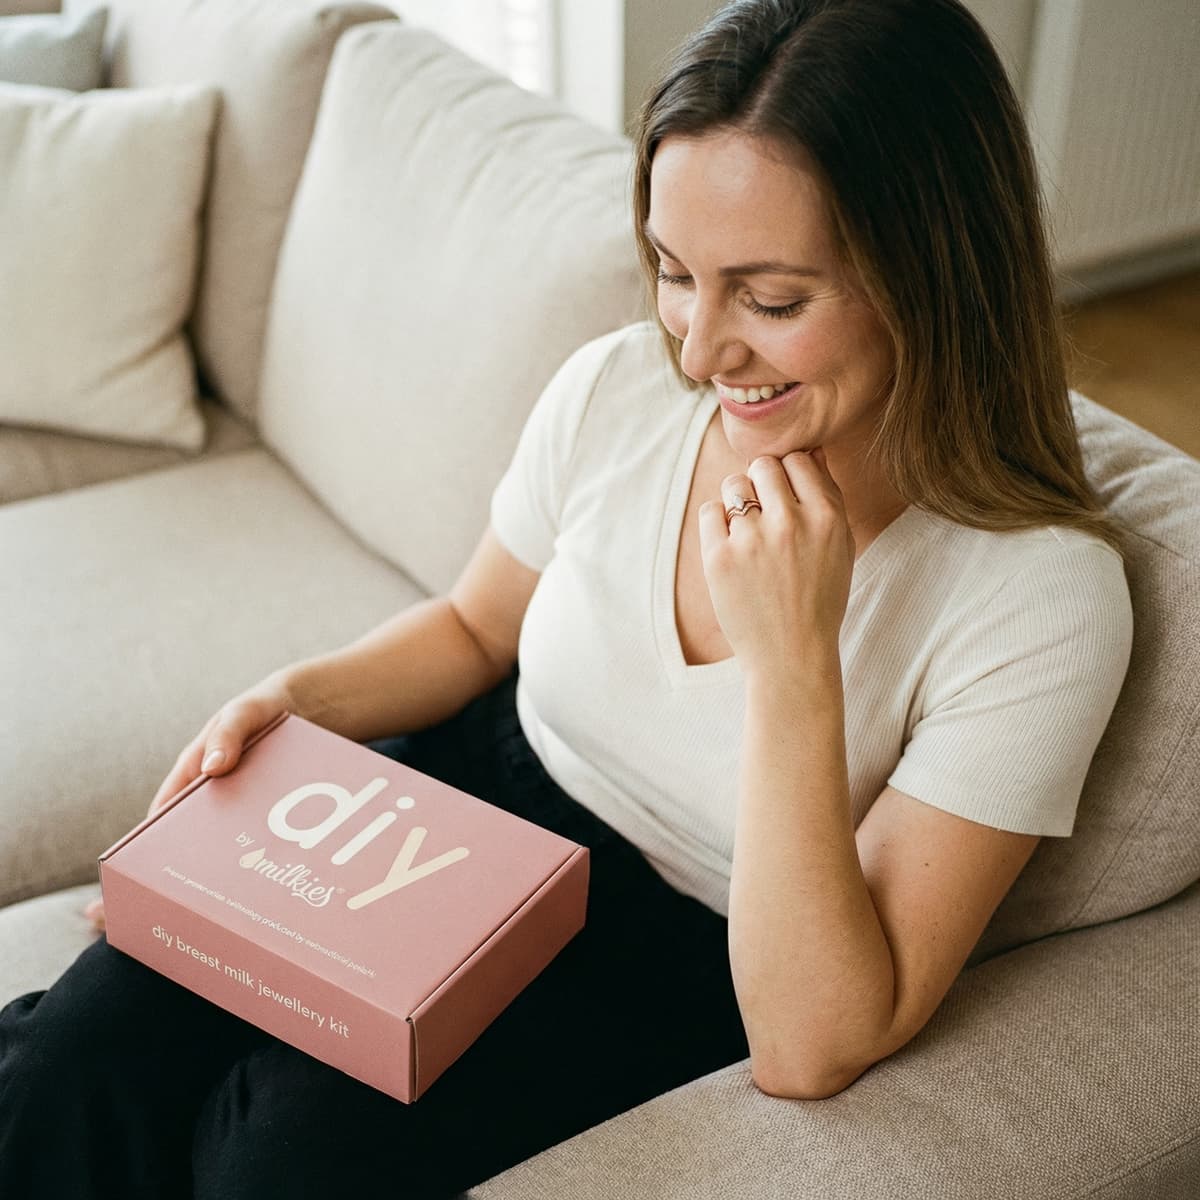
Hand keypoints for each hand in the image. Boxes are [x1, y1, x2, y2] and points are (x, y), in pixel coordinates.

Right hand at [85, 672, 299, 933]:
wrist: (302, 707)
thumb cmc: (259, 708)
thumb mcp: (242, 713)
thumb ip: (229, 733)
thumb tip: (214, 767)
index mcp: (188, 779)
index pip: (158, 825)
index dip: (144, 857)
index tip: (138, 890)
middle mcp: (208, 801)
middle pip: (188, 847)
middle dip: (180, 882)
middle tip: (178, 920)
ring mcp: (236, 811)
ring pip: (224, 852)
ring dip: (225, 880)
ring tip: (227, 920)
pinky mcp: (264, 816)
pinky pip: (258, 844)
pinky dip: (260, 864)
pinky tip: (274, 890)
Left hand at [697, 447, 854, 677]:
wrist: (791, 655)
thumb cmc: (819, 599)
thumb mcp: (840, 547)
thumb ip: (827, 496)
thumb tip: (809, 449)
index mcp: (827, 517)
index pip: (798, 459)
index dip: (789, 474)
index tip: (785, 496)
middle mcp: (790, 523)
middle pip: (764, 465)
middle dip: (762, 482)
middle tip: (764, 512)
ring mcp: (752, 540)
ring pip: (734, 484)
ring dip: (738, 499)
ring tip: (747, 530)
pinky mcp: (719, 558)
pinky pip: (709, 511)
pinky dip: (717, 522)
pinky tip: (730, 545)